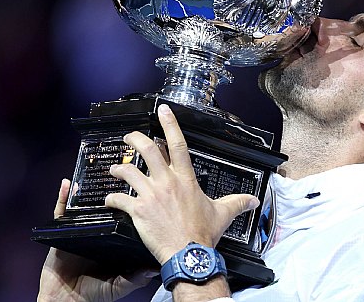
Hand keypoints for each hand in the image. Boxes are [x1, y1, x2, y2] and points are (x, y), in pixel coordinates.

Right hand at [38, 179, 156, 301]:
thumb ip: (137, 275)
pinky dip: (64, 197)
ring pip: (86, 203)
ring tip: (100, 167)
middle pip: (108, 203)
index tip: (145, 185)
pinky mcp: (63, 232)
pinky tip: (69, 184)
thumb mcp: (121, 283)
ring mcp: (82, 228)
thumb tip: (155, 267)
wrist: (68, 300)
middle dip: (116, 186)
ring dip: (91, 186)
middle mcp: (100, 228)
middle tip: (124, 167)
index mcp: (114, 238)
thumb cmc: (95, 291)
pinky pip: (61, 211)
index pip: (126, 214)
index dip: (134, 201)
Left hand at [105, 103, 259, 264]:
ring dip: (118, 168)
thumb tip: (254, 200)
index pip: (178, 144)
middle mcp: (166, 182)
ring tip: (115, 169)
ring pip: (128, 171)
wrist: (188, 253)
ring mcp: (150, 195)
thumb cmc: (203, 234)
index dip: (170, 124)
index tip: (163, 110)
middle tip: (129, 137)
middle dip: (134, 139)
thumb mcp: (223, 214)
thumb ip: (238, 202)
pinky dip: (111, 198)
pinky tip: (109, 200)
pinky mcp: (138, 210)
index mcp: (185, 179)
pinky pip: (119, 199)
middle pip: (147, 150)